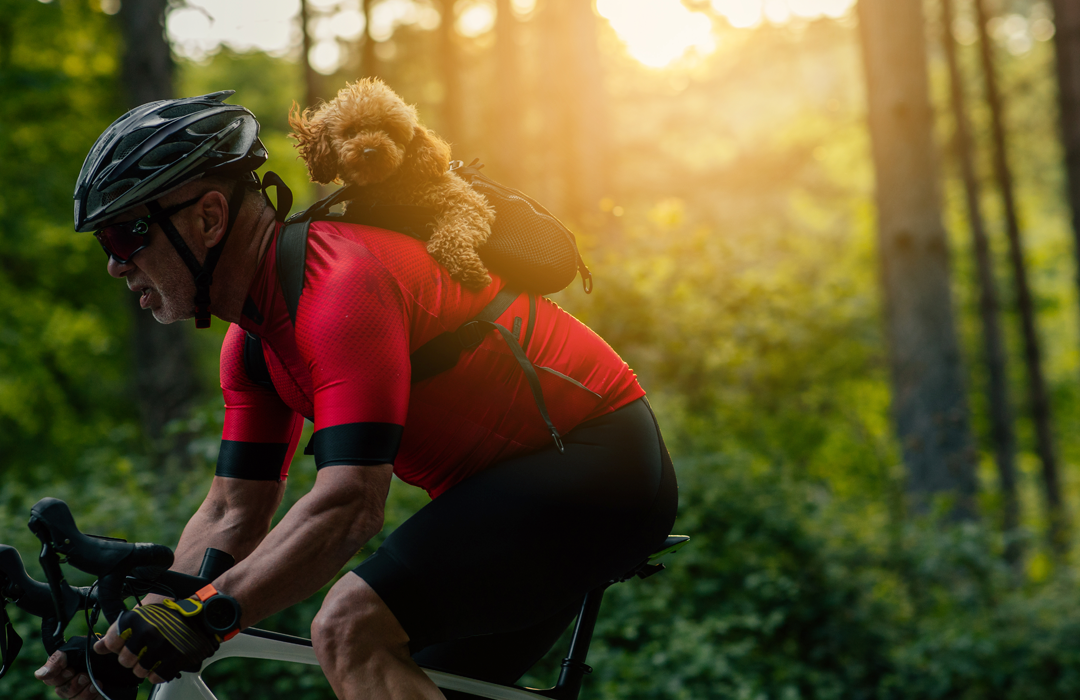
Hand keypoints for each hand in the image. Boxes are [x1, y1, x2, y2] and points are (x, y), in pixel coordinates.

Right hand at [37, 636, 142, 699]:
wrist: (129, 658)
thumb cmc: (103, 651)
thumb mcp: (81, 648)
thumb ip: (58, 659)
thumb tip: (39, 674)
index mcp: (66, 667)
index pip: (49, 678)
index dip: (57, 676)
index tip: (70, 670)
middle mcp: (72, 680)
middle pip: (61, 691)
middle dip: (74, 684)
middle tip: (86, 676)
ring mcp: (83, 691)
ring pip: (73, 699)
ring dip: (84, 692)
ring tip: (97, 683)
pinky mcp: (94, 698)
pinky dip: (94, 698)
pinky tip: (100, 690)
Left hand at [94, 601, 219, 682]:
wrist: (200, 617)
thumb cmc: (168, 617)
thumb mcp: (141, 617)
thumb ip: (116, 633)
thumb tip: (98, 648)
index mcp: (136, 619)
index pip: (112, 643)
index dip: (120, 645)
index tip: (129, 641)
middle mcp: (147, 632)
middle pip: (125, 661)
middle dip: (133, 658)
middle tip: (145, 649)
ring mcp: (162, 646)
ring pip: (139, 671)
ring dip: (146, 667)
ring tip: (157, 655)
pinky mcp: (175, 658)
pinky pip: (155, 677)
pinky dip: (159, 673)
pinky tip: (164, 661)